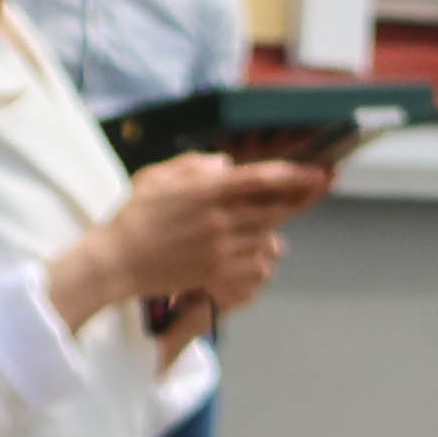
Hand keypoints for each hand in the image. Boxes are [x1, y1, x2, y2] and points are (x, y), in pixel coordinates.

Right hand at [52, 154, 328, 338]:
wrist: (116, 261)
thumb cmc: (135, 216)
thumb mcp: (157, 177)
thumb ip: (194, 166)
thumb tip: (227, 164)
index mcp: (205, 191)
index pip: (262, 179)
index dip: (297, 176)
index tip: (321, 172)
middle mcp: (218, 219)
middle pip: (276, 209)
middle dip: (302, 198)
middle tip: (318, 187)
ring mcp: (220, 248)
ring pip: (269, 236)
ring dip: (276, 225)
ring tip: (271, 216)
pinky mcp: (219, 272)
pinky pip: (257, 264)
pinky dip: (261, 255)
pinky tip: (253, 247)